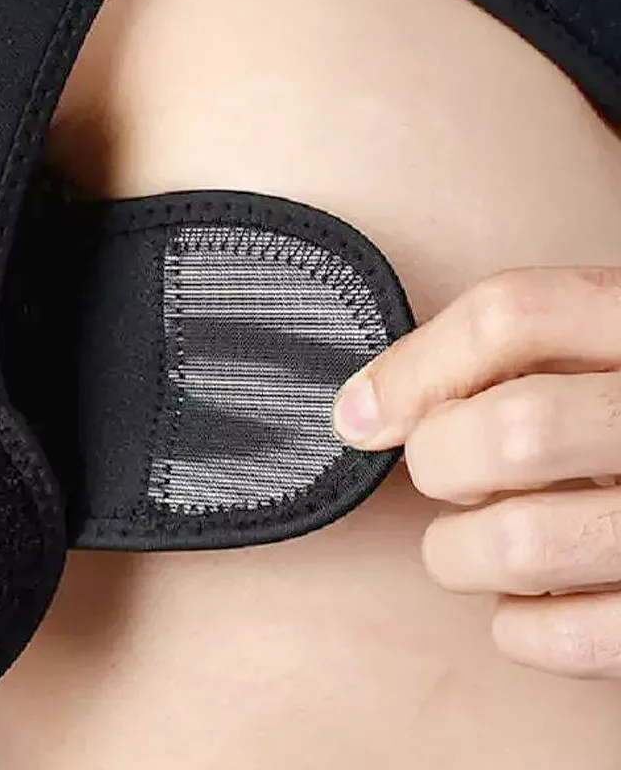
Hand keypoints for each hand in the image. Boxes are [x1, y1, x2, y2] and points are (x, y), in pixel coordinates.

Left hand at [332, 267, 620, 678]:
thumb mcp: (594, 355)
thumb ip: (503, 356)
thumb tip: (359, 414)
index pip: (517, 314)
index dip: (415, 368)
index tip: (365, 415)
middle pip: (514, 431)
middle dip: (441, 463)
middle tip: (451, 477)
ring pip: (521, 545)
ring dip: (460, 553)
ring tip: (482, 541)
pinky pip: (565, 638)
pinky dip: (519, 627)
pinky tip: (532, 600)